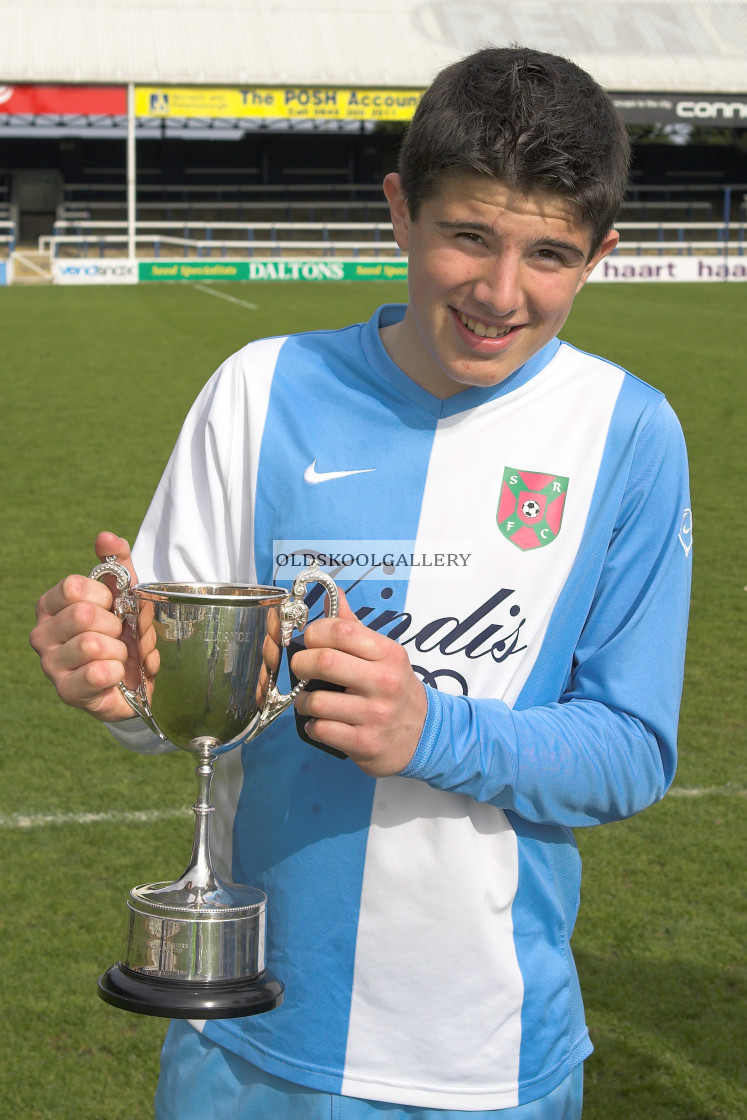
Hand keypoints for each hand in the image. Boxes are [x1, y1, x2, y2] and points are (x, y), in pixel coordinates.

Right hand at [29, 532, 157, 722]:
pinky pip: (96, 674)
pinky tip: (117, 675)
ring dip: (119, 650)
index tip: (114, 607)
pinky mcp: (66, 692)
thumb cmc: (126, 632)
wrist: (140, 679)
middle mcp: (42, 634)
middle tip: (120, 635)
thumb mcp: (126, 594)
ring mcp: (50, 665)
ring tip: (120, 656)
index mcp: (51, 605)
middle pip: (83, 615)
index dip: (105, 596)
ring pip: (91, 645)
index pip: (74, 587)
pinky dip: (117, 672)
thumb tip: (106, 537)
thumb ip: (117, 564)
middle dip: (115, 625)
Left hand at [291, 591, 426, 776]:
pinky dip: (313, 725)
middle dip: (300, 664)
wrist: (426, 735)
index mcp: (388, 654)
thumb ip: (355, 628)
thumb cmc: (396, 690)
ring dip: (302, 701)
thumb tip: (335, 595)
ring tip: (309, 700)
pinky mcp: (365, 743)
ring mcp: (376, 715)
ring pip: (316, 700)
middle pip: (324, 662)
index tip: (310, 641)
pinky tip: (321, 722)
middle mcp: (385, 682)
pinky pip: (322, 729)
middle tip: (300, 669)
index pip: (341, 630)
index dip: (315, 632)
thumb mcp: (385, 655)